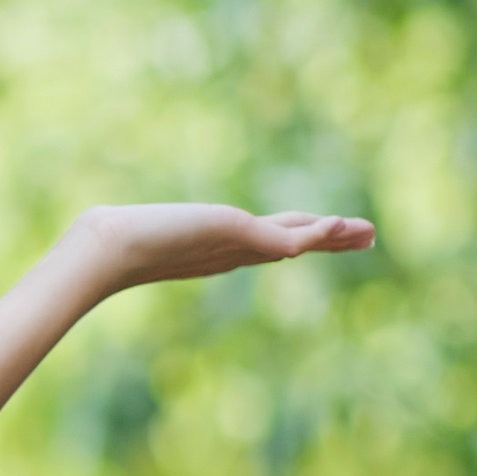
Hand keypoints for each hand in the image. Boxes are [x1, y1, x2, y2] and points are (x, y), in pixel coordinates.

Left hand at [61, 202, 376, 295]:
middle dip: (330, 240)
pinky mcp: (238, 237)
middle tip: (367, 236)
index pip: (272, 243)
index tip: (330, 233)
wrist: (108, 249)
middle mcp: (233, 251)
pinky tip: (337, 225)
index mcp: (218, 249)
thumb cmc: (116, 242)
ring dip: (334, 236)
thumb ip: (144, 231)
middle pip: (293, 244)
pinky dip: (315, 233)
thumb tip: (119, 225)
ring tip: (367, 232)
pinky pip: (288, 238)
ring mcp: (238, 247)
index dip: (304, 238)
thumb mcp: (142, 231)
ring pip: (297, 243)